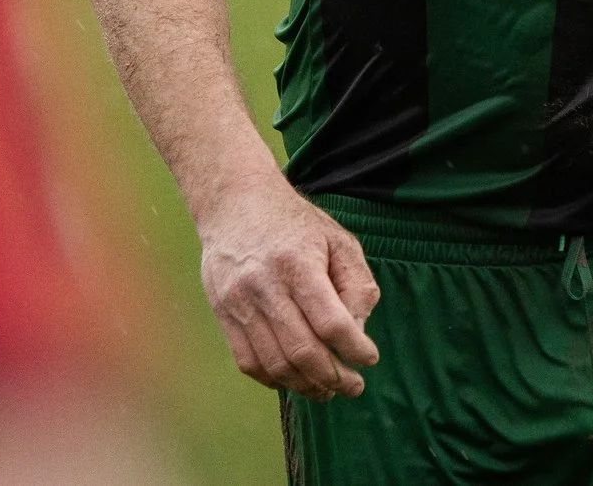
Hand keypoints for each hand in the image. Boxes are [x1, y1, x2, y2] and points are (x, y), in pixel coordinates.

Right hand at [195, 170, 380, 399]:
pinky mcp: (223, 314)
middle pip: (303, 350)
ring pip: (276, 364)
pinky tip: (296, 378)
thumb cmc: (295, 224)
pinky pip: (249, 362)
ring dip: (306, 386)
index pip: (331, 322)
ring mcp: (239, 303)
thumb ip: (356, 284)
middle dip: (334, 377)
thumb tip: (358, 331)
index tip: (369, 358)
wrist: (235, 203)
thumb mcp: (338, 240)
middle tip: (354, 386)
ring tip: (328, 389)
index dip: (355, 349)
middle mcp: (265, 286)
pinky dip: (275, 379)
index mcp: (298, 264)